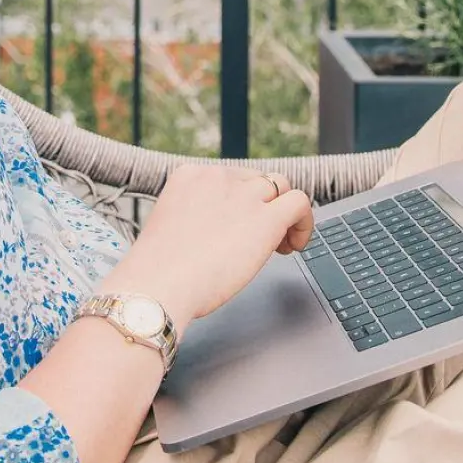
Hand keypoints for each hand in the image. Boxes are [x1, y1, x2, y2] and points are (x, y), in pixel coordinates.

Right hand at [104, 165, 313, 326]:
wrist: (157, 285)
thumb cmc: (158, 270)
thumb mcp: (172, 225)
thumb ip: (197, 216)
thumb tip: (221, 230)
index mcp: (190, 176)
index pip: (231, 178)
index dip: (241, 203)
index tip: (238, 227)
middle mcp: (217, 177)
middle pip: (258, 181)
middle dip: (263, 208)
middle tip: (258, 241)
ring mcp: (243, 195)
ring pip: (283, 187)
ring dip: (284, 214)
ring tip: (278, 244)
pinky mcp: (266, 218)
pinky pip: (301, 203)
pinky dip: (304, 223)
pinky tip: (294, 245)